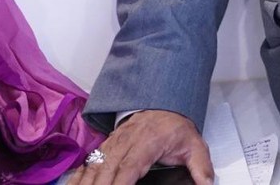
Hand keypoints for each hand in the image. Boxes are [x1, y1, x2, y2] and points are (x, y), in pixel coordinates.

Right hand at [73, 109, 213, 184]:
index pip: (129, 167)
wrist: (163, 103)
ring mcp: (112, 143)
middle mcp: (126, 142)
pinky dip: (78, 176)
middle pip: (106, 169)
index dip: (120, 183)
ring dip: (86, 183)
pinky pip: (87, 162)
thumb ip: (201, 167)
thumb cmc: (175, 126)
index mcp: (147, 143)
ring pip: (94, 166)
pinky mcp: (105, 146)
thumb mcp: (194, 145)